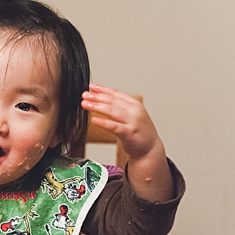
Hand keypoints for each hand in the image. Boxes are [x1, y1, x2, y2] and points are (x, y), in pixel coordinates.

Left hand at [81, 83, 172, 201]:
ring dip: (97, 106)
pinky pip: (114, 127)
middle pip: (113, 101)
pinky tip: (93, 120)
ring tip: (85, 104)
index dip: (103, 89)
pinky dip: (103, 123)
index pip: (116, 94)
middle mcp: (135, 111)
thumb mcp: (130, 115)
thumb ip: (117, 106)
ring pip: (113, 111)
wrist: (150, 148)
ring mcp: (133, 122)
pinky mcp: (129, 133)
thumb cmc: (138, 131)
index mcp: (134, 104)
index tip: (91, 86)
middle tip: (84, 95)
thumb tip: (99, 98)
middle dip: (97, 97)